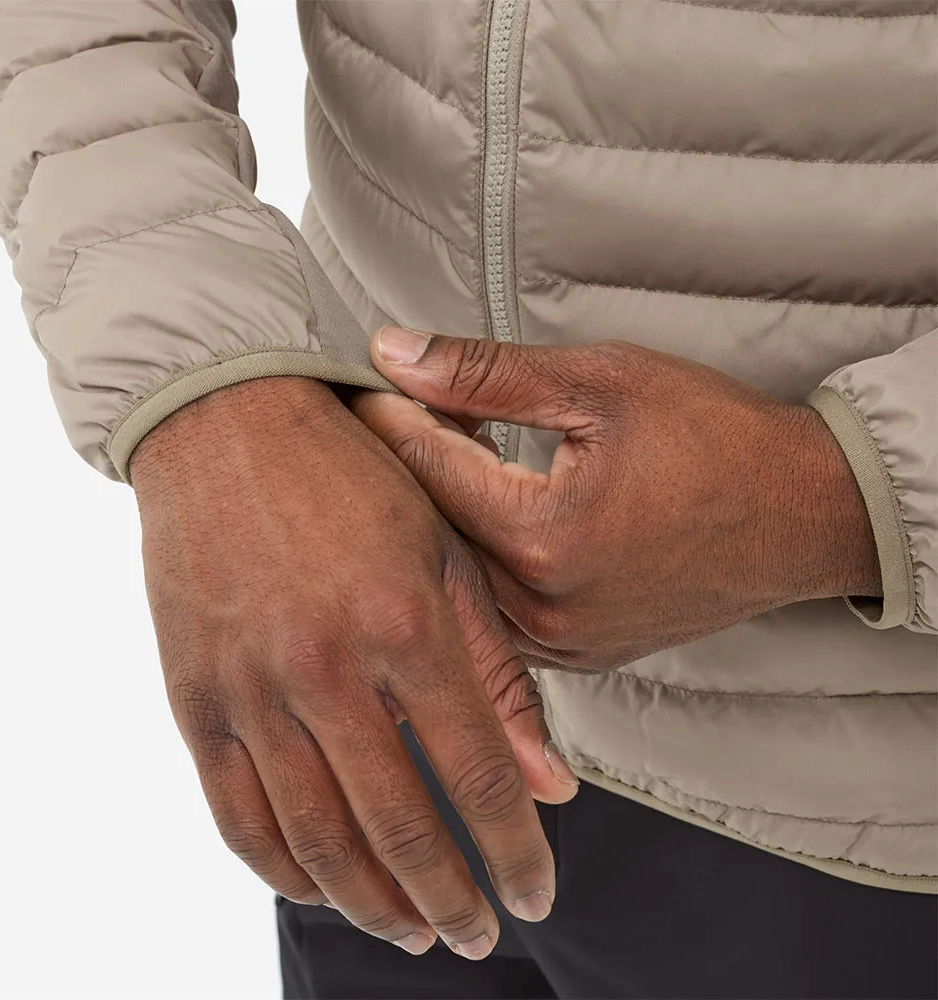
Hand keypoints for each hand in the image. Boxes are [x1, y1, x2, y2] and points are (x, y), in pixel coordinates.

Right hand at [131, 377, 577, 958]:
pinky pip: (237, 815)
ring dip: (372, 905)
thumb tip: (550, 783)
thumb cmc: (353, 480)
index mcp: (405, 624)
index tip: (537, 896)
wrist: (230, 424)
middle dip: (451, 901)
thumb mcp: (443, 554)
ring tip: (411, 933)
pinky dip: (284, 870)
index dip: (515, 852)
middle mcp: (328, 668)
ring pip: (317, 842)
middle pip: (401, 828)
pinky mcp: (194, 697)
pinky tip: (322, 888)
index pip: (479, 776)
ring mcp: (253, 688)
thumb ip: (495, 672)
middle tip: (478, 934)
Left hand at [354, 328, 881, 671]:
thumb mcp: (601, 382)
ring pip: (456, 575)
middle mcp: (541, 606)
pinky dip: (478, 558)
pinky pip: (495, 610)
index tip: (361, 382)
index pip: (424, 464)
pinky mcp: (575, 656)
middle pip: (427, 529)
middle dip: (406, 466)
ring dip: (440, 514)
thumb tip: (393, 353)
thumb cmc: (717, 439)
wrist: (806, 514)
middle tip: (397, 413)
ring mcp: (559, 642)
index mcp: (542, 534)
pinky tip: (485, 511)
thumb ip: (484, 374)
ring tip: (445, 456)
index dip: (386, 415)